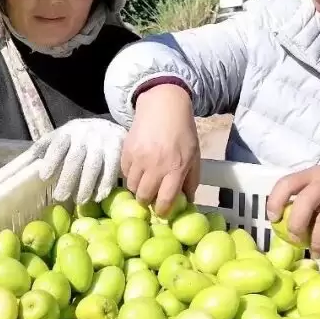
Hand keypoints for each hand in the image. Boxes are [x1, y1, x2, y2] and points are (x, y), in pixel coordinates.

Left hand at [32, 118, 126, 204]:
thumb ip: (44, 148)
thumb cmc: (78, 137)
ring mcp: (102, 141)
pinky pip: (111, 167)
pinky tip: (98, 196)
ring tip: (79, 201)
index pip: (59, 144)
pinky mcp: (118, 148)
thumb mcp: (61, 136)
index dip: (52, 159)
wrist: (108, 126)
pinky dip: (105, 183)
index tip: (44, 176)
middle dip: (68, 179)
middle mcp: (85, 134)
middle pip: (75, 158)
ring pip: (94, 165)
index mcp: (68, 131)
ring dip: (86, 185)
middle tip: (60, 197)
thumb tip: (20, 165)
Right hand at [120, 84, 200, 217]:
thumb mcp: (194, 156)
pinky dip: (130, 175)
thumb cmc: (183, 132)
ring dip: (138, 189)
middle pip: (144, 196)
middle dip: (147, 201)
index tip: (162, 212)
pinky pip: (124, 173)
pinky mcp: (126, 151)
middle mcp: (156, 165)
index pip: (165, 199)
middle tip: (151, 198)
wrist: (163, 106)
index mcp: (176, 168)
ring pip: (132, 186)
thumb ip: (191, 180)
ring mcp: (139, 158)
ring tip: (145, 183)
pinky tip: (138, 169)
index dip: (162, 211)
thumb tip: (188, 201)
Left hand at [266, 156, 319, 257]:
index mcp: (315, 172)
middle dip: (296, 226)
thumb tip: (289, 220)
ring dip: (318, 241)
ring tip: (317, 252)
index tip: (273, 218)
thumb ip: (311, 192)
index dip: (275, 201)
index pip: (287, 183)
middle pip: (305, 203)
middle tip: (296, 241)